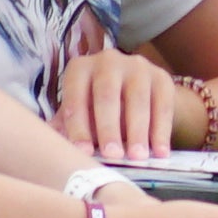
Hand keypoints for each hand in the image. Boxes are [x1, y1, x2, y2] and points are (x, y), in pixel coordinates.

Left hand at [50, 50, 192, 162]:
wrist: (132, 90)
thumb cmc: (95, 107)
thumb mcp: (77, 112)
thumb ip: (65, 127)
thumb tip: (54, 146)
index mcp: (79, 68)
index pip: (76, 98)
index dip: (79, 127)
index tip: (85, 153)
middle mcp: (108, 61)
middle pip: (108, 96)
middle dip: (110, 128)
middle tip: (113, 155)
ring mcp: (138, 66)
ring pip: (138, 100)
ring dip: (138, 132)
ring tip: (137, 157)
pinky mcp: (162, 77)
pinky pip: (163, 106)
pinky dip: (161, 131)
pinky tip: (160, 152)